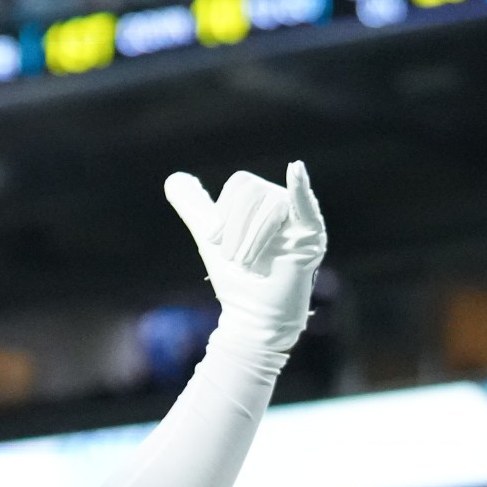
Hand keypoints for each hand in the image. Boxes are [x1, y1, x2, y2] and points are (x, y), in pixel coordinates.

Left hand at [164, 162, 326, 357]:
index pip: (242, 184)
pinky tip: (296, 170)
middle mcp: (284, 205)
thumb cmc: (236, 279)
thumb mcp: (209, 238)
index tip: (214, 240)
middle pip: (254, 193)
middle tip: (233, 258)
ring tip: (247, 264)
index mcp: (263, 202)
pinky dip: (301, 188)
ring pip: (270, 206)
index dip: (224, 211)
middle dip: (235, 227)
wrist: (253, 316)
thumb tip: (174, 179)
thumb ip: (194, 207)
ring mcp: (300, 220)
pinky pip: (307, 207)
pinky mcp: (311, 238)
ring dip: (250, 239)